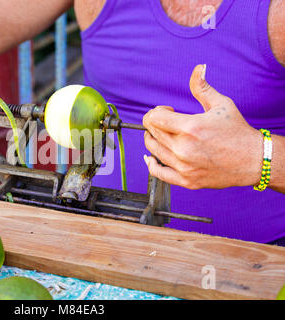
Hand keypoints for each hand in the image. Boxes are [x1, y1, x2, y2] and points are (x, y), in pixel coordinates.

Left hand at [142, 64, 263, 189]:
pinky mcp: (186, 180)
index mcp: (190, 127)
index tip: (167, 111)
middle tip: (166, 122)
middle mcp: (183, 148)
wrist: (253, 160)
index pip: (154, 118)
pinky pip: (158, 173)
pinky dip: (151, 164)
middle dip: (154, 123)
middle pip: (152, 132)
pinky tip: (151, 157)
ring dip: (152, 139)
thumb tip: (198, 68)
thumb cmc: (237, 131)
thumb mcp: (221, 104)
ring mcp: (184, 166)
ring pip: (152, 150)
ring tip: (163, 135)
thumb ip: (202, 87)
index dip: (157, 111)